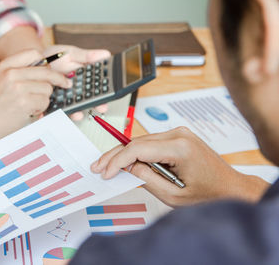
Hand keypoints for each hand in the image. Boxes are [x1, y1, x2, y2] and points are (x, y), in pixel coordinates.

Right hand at [0, 49, 70, 147]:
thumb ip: (17, 71)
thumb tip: (46, 67)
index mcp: (4, 66)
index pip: (34, 53)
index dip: (47, 62)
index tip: (53, 68)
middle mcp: (11, 74)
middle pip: (46, 71)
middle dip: (58, 79)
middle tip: (66, 83)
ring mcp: (18, 88)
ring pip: (47, 88)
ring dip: (44, 98)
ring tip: (30, 105)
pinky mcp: (24, 102)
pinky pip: (45, 102)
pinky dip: (41, 109)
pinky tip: (29, 111)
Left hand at [43, 45, 110, 120]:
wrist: (36, 62)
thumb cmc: (54, 57)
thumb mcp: (71, 53)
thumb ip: (87, 56)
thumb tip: (105, 54)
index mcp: (84, 79)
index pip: (98, 87)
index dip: (105, 91)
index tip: (109, 93)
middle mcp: (77, 90)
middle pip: (89, 99)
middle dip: (95, 104)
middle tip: (100, 106)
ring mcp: (65, 97)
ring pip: (74, 107)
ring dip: (77, 112)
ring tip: (78, 113)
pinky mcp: (53, 103)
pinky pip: (56, 110)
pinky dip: (55, 112)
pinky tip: (57, 112)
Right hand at [91, 127, 269, 206]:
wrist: (230, 187)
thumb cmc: (208, 194)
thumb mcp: (173, 195)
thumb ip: (146, 179)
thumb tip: (127, 167)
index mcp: (180, 148)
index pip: (138, 149)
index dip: (117, 161)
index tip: (105, 172)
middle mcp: (179, 134)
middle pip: (136, 141)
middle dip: (115, 155)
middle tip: (97, 166)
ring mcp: (179, 133)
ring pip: (141, 140)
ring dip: (124, 153)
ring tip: (107, 165)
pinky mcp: (178, 136)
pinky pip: (150, 142)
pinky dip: (136, 152)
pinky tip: (124, 161)